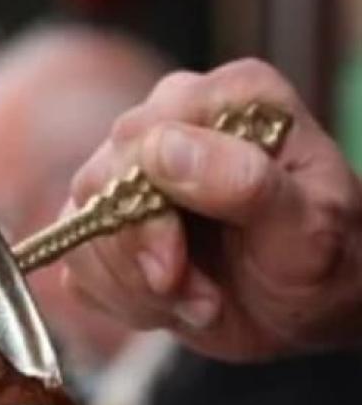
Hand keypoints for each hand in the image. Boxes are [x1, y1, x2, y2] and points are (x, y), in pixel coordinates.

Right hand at [63, 60, 361, 360]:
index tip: (175, 268)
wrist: (312, 305)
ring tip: (201, 303)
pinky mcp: (114, 219)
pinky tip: (174, 303)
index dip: (145, 211)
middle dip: (140, 259)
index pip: (141, 137)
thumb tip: (161, 148)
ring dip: (135, 287)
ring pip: (80, 228)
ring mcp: (136, 169)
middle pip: (99, 182)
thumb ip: (244, 182)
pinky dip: (121, 300)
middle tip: (201, 299)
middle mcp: (173, 119)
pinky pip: (79, 263)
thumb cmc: (325, 257)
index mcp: (228, 99)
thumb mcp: (308, 227)